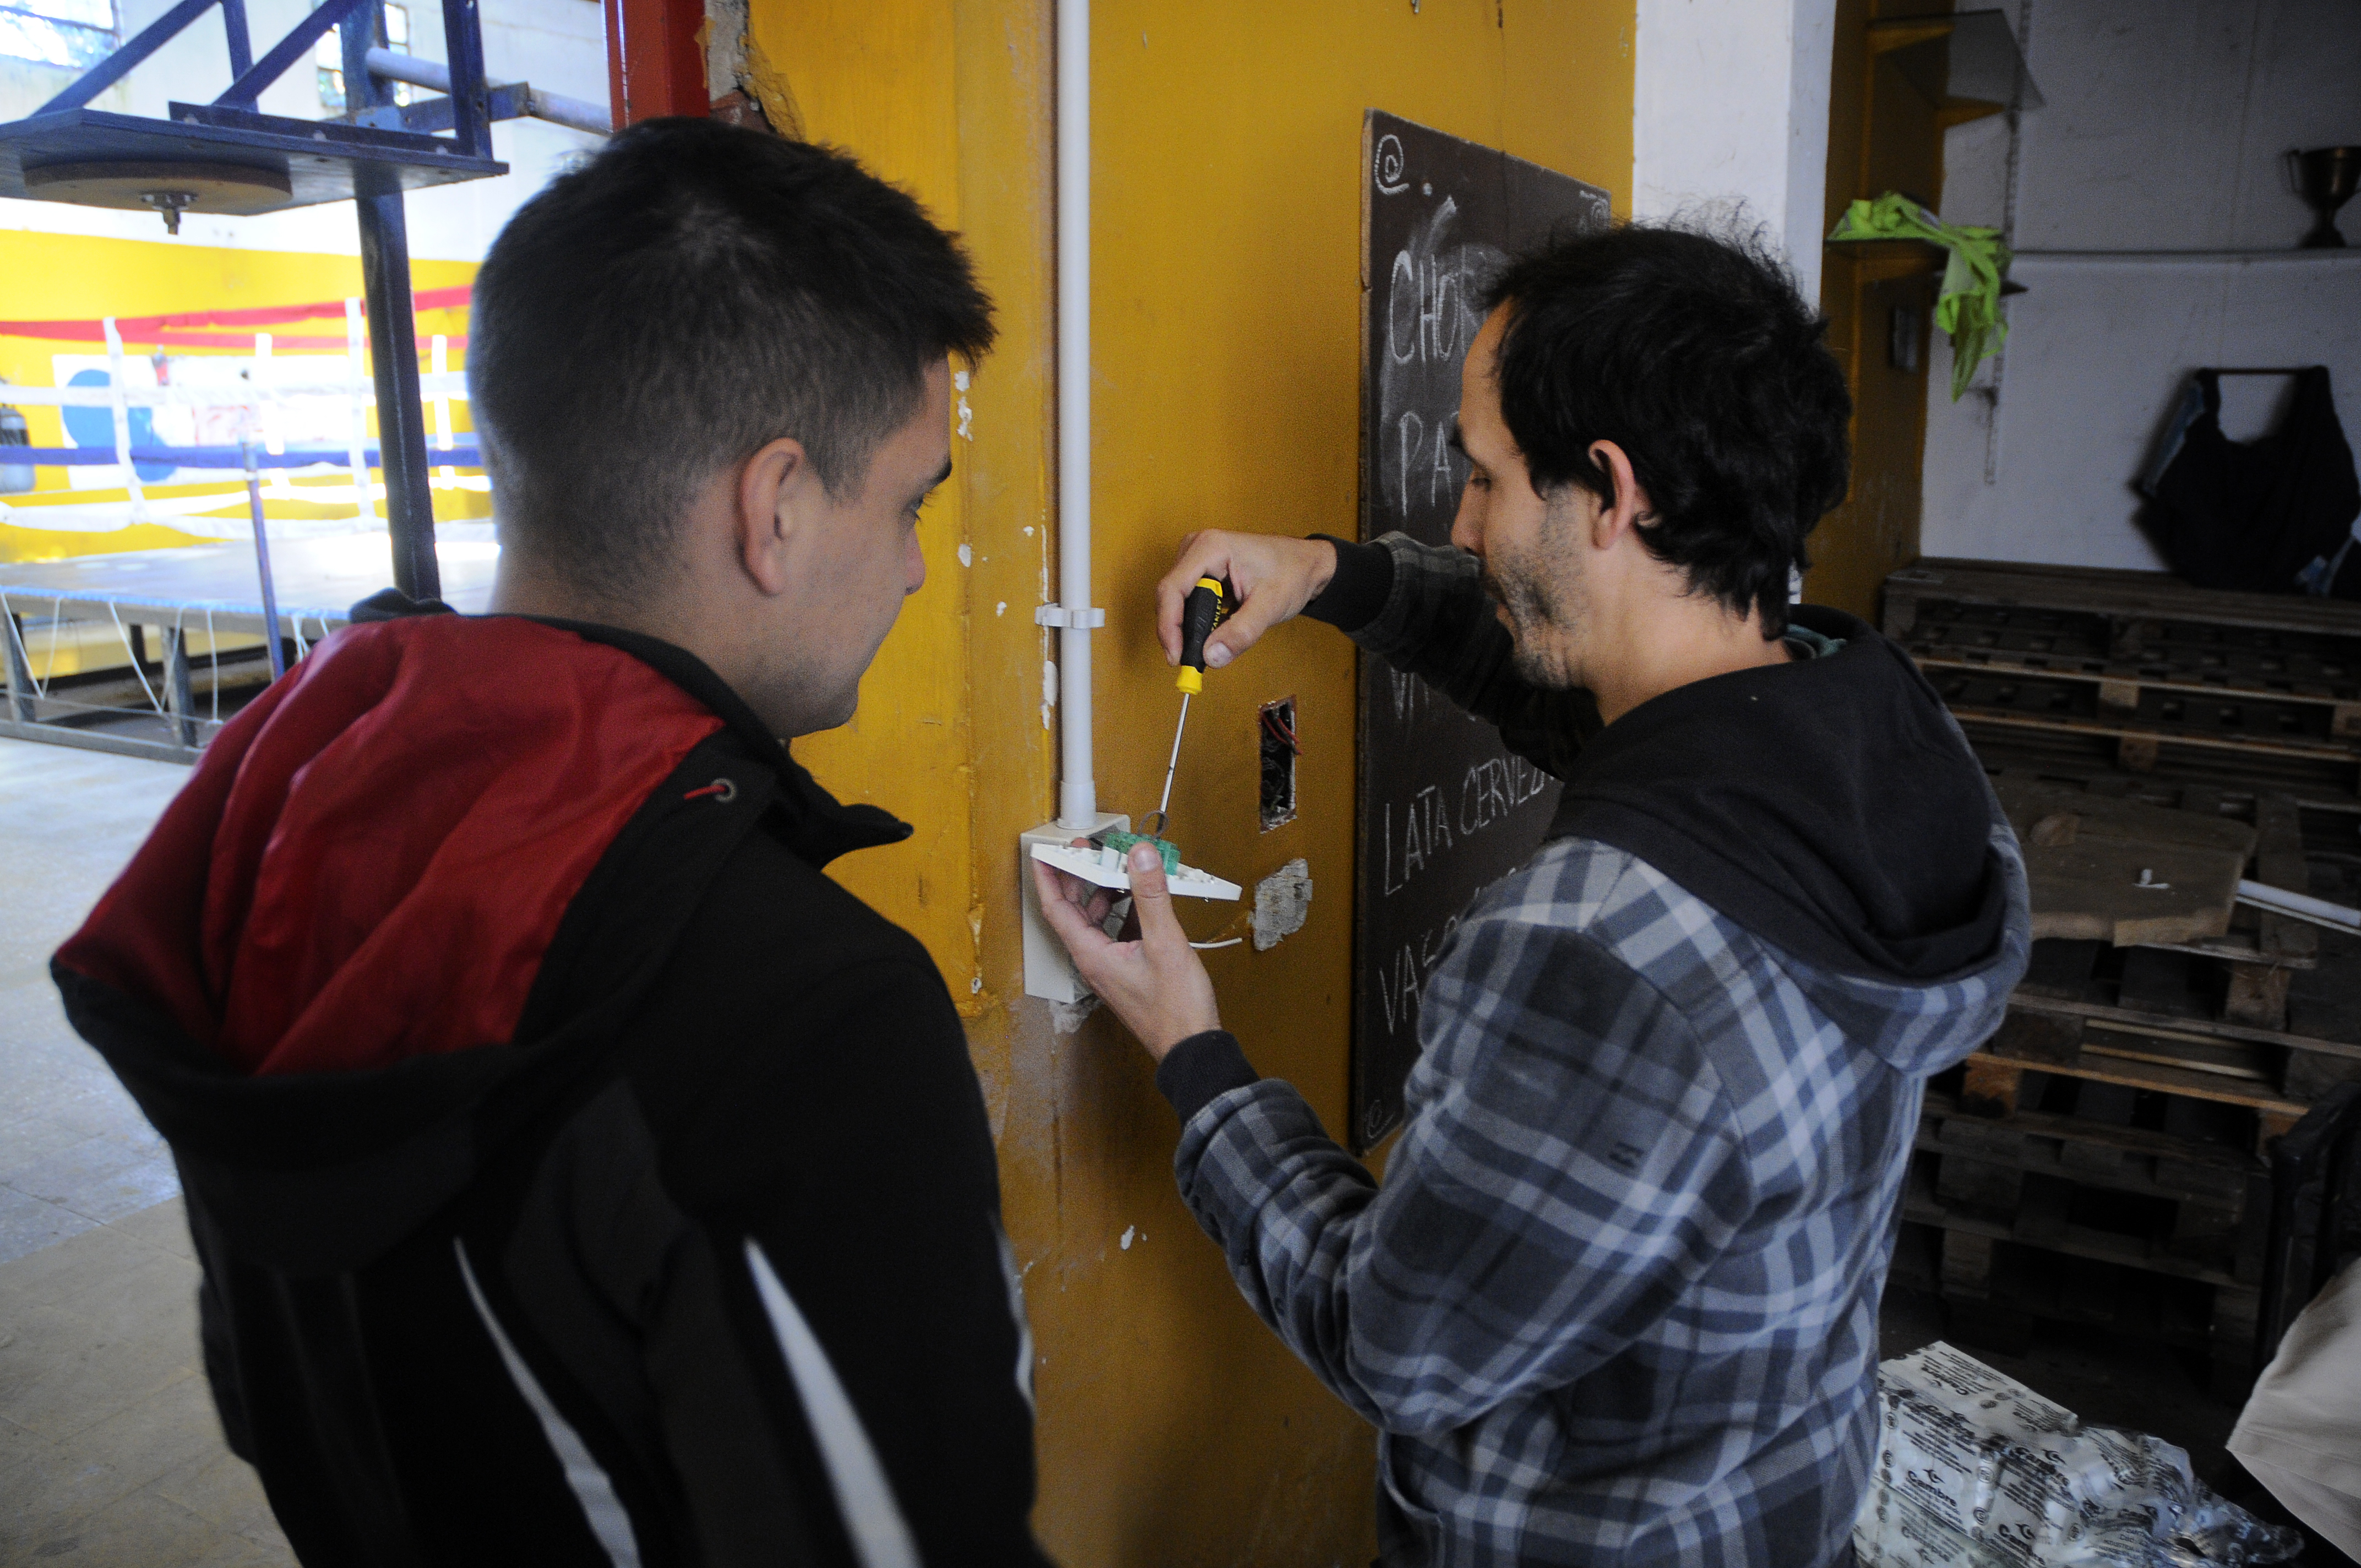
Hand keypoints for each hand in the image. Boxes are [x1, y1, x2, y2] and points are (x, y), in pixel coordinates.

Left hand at [1032, 843, 1220, 1060]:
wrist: (1191, 1047)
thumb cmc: (1175, 1008)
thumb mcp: (1165, 943)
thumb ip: (1151, 896)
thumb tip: (1139, 857)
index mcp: (1091, 955)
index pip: (1056, 908)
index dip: (1049, 877)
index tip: (1045, 852)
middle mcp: (1094, 961)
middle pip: (1074, 911)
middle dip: (1078, 877)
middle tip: (1087, 849)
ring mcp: (1110, 967)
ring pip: (1096, 921)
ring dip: (1104, 892)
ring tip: (1119, 868)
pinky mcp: (1127, 971)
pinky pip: (1115, 933)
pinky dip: (1124, 911)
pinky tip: (1142, 900)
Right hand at [1156, 532, 1337, 672]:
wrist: (1308, 565)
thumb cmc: (1292, 573)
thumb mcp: (1270, 605)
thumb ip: (1241, 633)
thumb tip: (1211, 657)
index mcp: (1211, 548)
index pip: (1172, 590)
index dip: (1169, 627)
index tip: (1176, 657)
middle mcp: (1197, 548)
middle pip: (1170, 597)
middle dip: (1178, 632)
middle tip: (1192, 662)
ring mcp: (1197, 559)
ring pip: (1176, 602)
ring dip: (1188, 629)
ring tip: (1206, 649)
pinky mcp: (1202, 571)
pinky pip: (1188, 601)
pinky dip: (1197, 622)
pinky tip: (1212, 635)